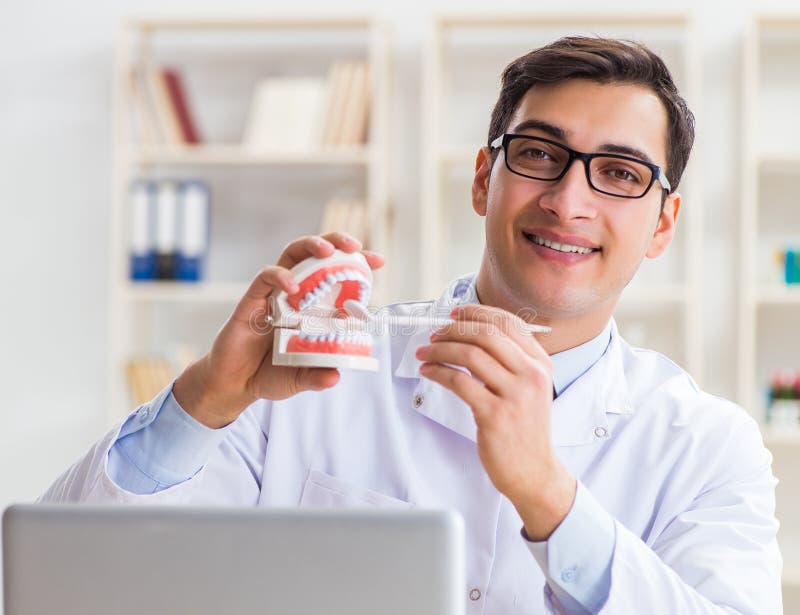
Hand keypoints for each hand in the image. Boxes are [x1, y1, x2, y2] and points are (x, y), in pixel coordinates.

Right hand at [173, 233, 383, 428]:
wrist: (234, 384)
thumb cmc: (269, 375)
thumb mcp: (300, 379)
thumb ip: (317, 376)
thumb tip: (335, 376)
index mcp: (314, 308)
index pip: (337, 276)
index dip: (357, 264)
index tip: (378, 260)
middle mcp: (296, 295)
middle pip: (316, 255)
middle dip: (336, 243)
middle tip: (353, 247)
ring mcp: (274, 295)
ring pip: (292, 256)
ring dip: (310, 247)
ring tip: (327, 251)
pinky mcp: (252, 301)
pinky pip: (265, 278)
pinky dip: (280, 277)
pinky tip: (292, 287)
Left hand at [415, 304, 575, 539]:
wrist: (533, 472)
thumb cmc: (524, 428)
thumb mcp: (529, 388)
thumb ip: (510, 361)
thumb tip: (468, 333)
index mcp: (541, 363)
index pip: (508, 323)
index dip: (476, 313)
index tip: (455, 314)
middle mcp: (532, 375)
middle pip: (486, 334)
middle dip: (454, 329)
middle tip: (434, 334)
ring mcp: (515, 395)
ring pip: (470, 355)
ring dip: (440, 349)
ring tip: (425, 353)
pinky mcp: (495, 415)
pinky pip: (459, 382)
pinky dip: (438, 372)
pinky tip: (428, 371)